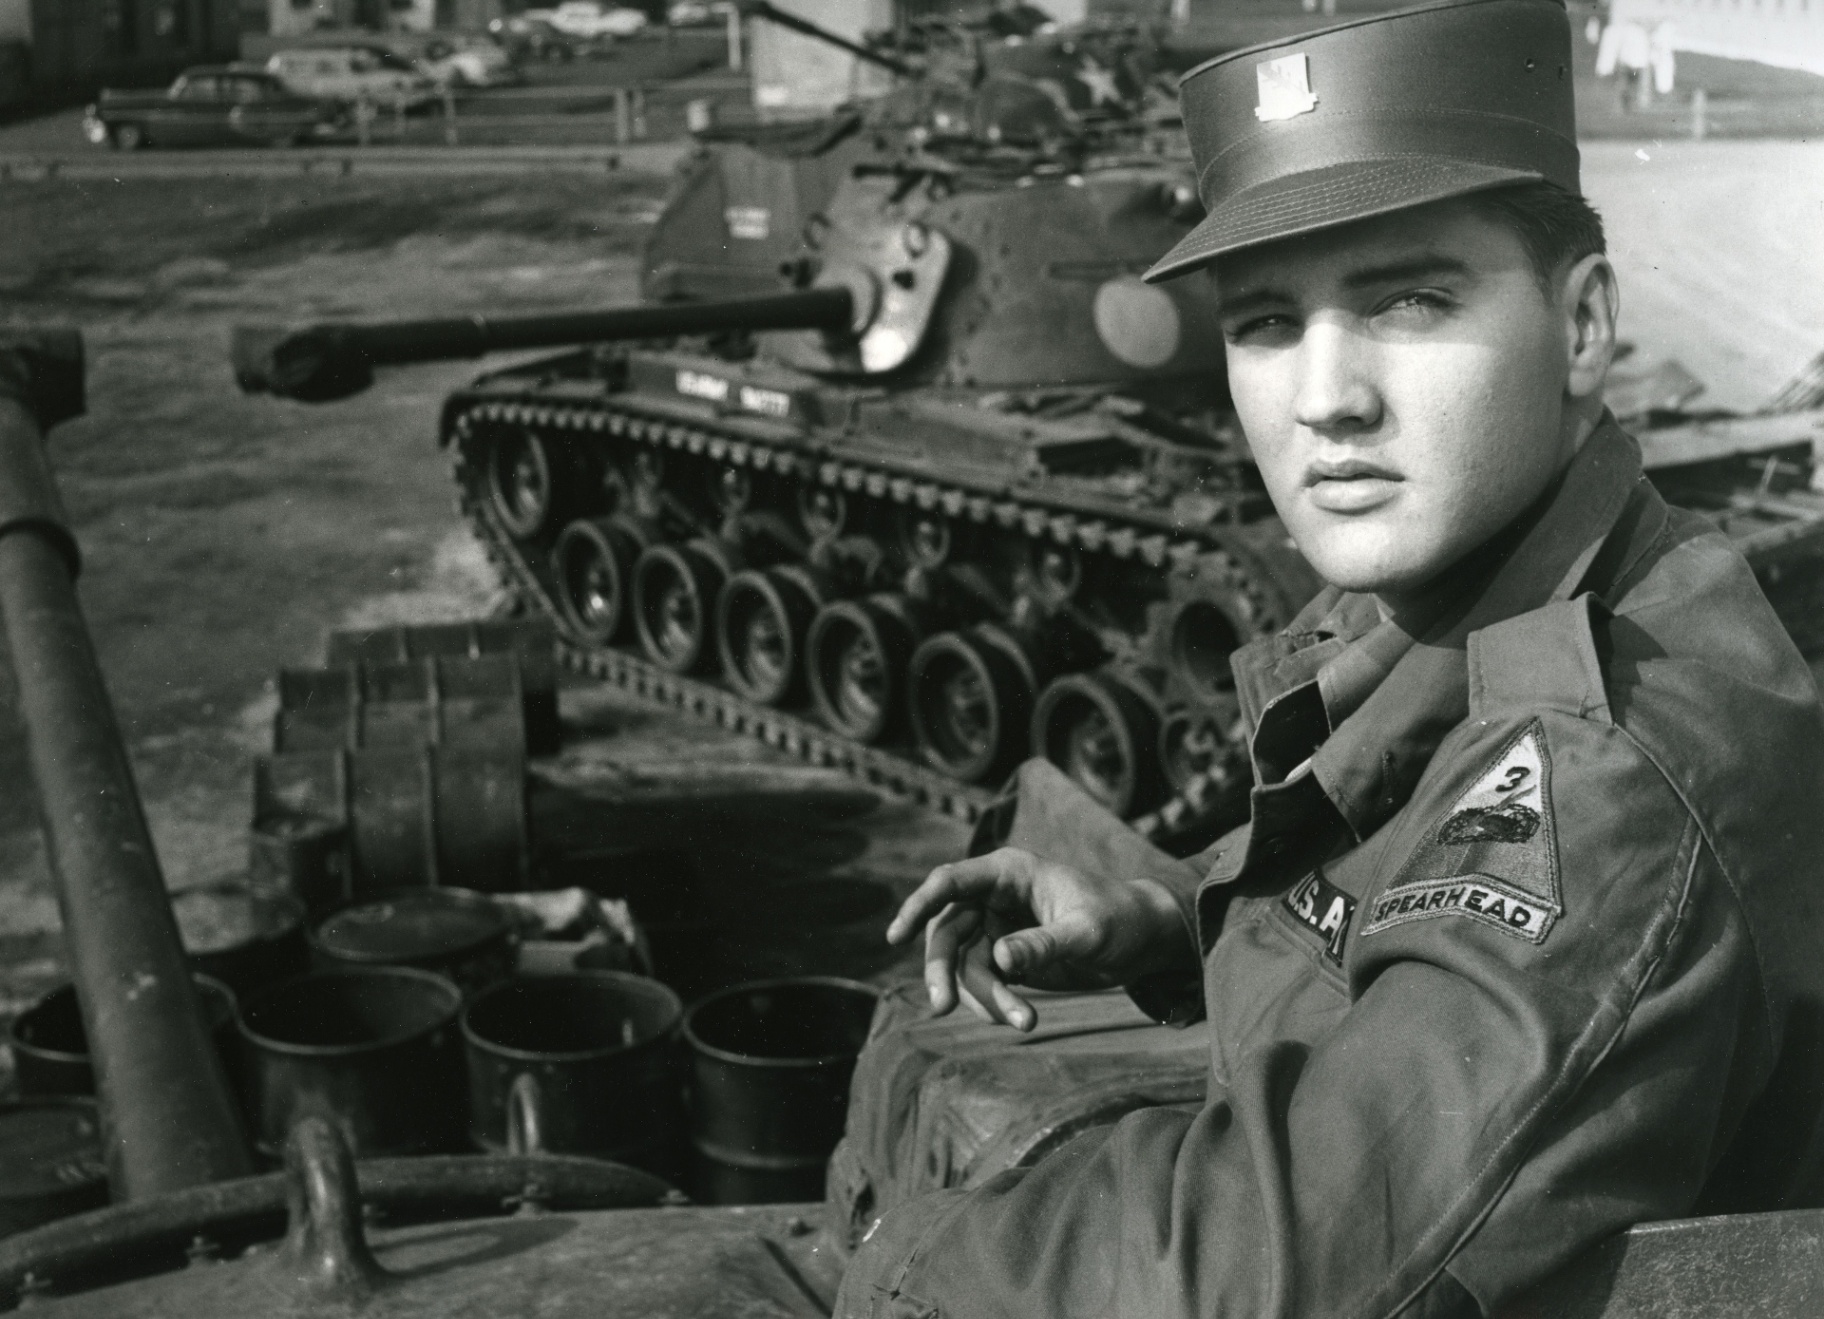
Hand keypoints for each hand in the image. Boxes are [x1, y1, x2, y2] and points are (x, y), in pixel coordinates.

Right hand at [886, 847, 1194, 1031]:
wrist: (1146, 942)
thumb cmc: (1121, 921)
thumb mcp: (1087, 932)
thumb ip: (1044, 944)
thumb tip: (1000, 958)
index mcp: (1009, 872)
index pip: (950, 882)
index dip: (918, 905)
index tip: (896, 936)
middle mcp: (995, 897)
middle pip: (947, 932)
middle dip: (943, 971)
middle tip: (942, 1008)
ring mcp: (998, 928)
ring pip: (965, 965)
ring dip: (984, 997)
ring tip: (1025, 1023)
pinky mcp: (1008, 958)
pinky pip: (985, 983)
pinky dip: (995, 1003)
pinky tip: (1020, 1019)